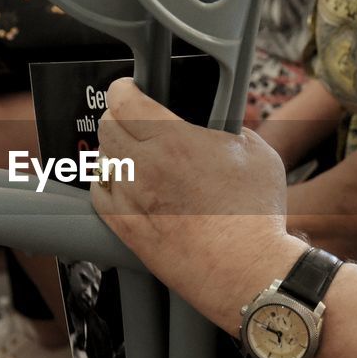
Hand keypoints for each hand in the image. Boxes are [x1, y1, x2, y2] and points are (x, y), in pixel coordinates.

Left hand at [91, 78, 303, 322]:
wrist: (247, 269)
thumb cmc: (255, 216)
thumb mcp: (257, 153)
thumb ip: (231, 128)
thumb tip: (221, 123)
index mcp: (174, 141)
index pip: (125, 100)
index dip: (123, 88)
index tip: (128, 88)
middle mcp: (145, 168)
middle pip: (107, 128)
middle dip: (117, 117)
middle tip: (131, 118)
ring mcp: (131, 200)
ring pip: (101, 162)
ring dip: (114, 152)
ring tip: (131, 153)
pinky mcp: (127, 230)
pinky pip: (98, 197)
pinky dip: (106, 185)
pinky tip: (122, 186)